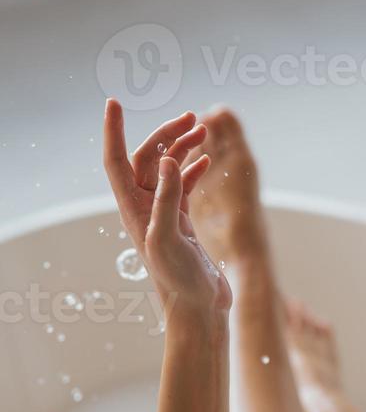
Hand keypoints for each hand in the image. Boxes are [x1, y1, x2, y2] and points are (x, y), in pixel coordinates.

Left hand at [103, 99, 231, 315]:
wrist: (198, 309)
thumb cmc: (180, 281)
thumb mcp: (169, 237)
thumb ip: (167, 198)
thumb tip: (168, 159)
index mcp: (133, 209)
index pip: (116, 160)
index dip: (113, 131)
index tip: (114, 102)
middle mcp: (144, 209)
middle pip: (148, 158)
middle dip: (166, 133)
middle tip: (192, 118)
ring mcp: (163, 215)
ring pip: (166, 170)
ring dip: (182, 148)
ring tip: (203, 133)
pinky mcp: (181, 223)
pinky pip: (181, 187)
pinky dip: (192, 170)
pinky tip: (206, 162)